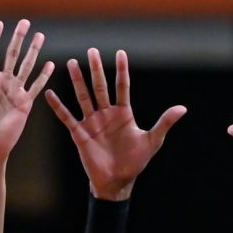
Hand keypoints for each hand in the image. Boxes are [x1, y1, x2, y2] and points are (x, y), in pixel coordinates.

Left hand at [0, 18, 56, 156]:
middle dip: (18, 38)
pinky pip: (35, 86)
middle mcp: (2, 83)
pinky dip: (43, 76)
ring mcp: (14, 92)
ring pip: (26, 66)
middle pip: (12, 55)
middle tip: (25, 22)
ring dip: (33, 51)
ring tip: (40, 36)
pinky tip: (50, 65)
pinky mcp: (24, 103)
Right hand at [44, 48, 184, 200]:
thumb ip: (164, 123)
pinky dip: (58, 106)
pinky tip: (50, 94)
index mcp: (123, 113)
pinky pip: (67, 117)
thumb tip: (183, 108)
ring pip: (83, 97)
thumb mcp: (152, 141)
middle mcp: (106, 114)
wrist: (117, 182)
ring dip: (78, 80)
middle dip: (96, 69)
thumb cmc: (135, 162)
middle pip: (100, 87)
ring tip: (72, 63)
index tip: (120, 53)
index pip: (122, 86)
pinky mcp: (80, 134)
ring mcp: (92, 122)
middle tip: (92, 50)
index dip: (121, 70)